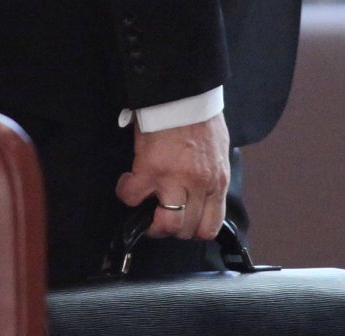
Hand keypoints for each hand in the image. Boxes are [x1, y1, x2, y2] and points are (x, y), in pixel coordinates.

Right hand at [115, 113, 229, 239]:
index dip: (193, 231)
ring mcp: (175, 179)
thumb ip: (211, 177)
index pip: (210, 226)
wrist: (184, 94)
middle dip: (170, 229)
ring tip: (144, 208)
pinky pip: (133, 197)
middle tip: (159, 218)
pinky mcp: (151, 168)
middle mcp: (199, 185)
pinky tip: (129, 183)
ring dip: (151, 222)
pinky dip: (127, 194)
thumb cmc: (200, 119)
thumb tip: (201, 194)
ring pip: (165, 224)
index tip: (183, 224)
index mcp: (217, 181)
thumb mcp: (218, 153)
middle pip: (186, 230)